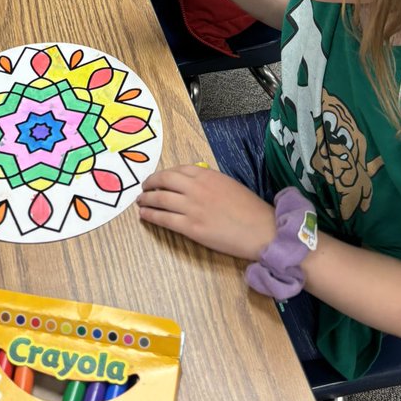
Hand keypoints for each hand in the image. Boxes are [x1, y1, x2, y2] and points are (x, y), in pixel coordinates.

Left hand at [137, 165, 275, 260]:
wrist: (261, 230)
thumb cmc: (250, 209)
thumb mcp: (228, 184)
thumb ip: (209, 181)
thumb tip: (193, 184)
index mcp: (207, 175)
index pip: (177, 170)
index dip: (164, 174)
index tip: (158, 178)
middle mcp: (196, 188)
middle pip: (164, 181)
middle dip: (150, 183)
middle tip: (144, 188)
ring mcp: (192, 207)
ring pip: (160, 199)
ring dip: (146, 200)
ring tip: (140, 202)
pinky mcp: (191, 227)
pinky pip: (164, 219)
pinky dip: (151, 215)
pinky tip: (144, 215)